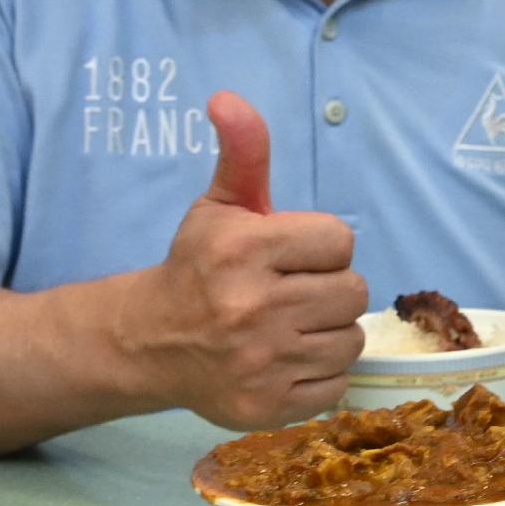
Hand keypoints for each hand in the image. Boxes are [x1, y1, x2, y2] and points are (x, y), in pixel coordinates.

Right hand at [134, 93, 365, 427]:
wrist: (151, 343)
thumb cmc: (197, 266)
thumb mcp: (218, 205)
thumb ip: (242, 152)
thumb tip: (228, 98)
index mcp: (244, 249)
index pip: (340, 241)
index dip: (320, 246)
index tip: (290, 255)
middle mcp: (252, 307)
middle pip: (352, 291)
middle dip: (328, 288)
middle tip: (293, 292)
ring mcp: (262, 362)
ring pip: (349, 340)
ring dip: (328, 331)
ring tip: (291, 325)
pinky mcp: (268, 407)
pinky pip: (336, 386)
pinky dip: (319, 374)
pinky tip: (287, 358)